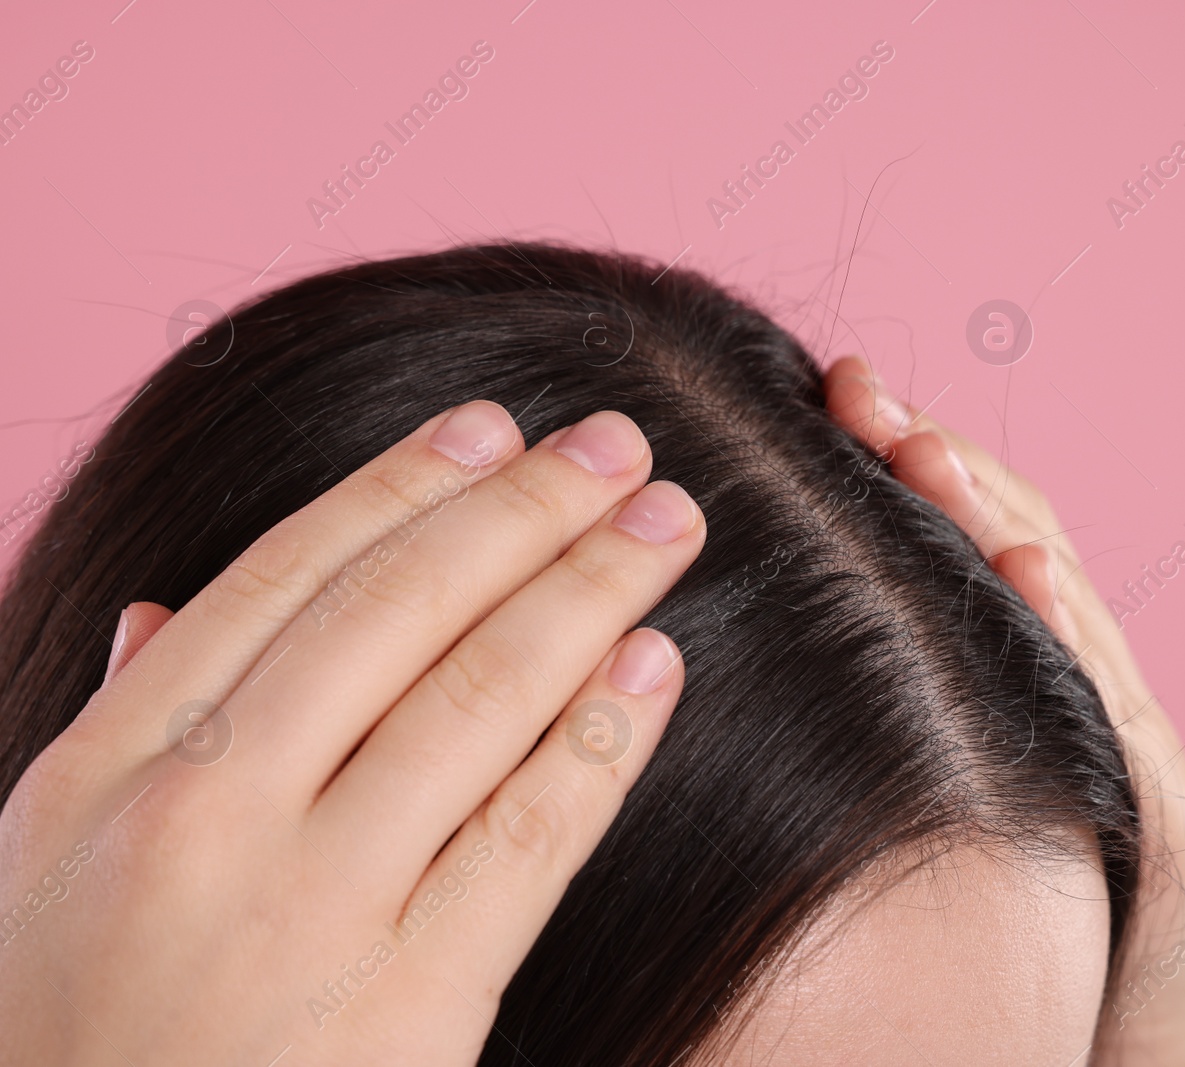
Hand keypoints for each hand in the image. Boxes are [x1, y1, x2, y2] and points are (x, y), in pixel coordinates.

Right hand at [0, 402, 704, 1065]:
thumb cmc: (81, 1048)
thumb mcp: (45, 883)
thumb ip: (118, 734)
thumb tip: (157, 610)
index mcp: (100, 773)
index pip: (281, 579)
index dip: (402, 485)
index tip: (493, 427)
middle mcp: (198, 821)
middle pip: (396, 611)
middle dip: (523, 509)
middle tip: (619, 444)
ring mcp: (307, 909)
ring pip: (477, 696)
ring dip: (589, 590)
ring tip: (667, 526)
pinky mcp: (413, 1001)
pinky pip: (532, 832)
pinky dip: (603, 736)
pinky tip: (656, 666)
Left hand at [824, 357, 1184, 1060]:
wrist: (1158, 1014)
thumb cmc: (1043, 896)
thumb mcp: (968, 777)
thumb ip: (920, 697)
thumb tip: (801, 633)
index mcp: (1024, 667)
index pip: (962, 538)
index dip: (901, 458)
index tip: (826, 391)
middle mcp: (1080, 678)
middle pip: (1007, 540)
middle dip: (931, 455)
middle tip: (854, 385)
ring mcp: (1126, 732)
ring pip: (1057, 603)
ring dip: (990, 517)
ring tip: (924, 450)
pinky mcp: (1158, 804)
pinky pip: (1108, 709)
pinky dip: (1069, 633)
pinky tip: (1031, 574)